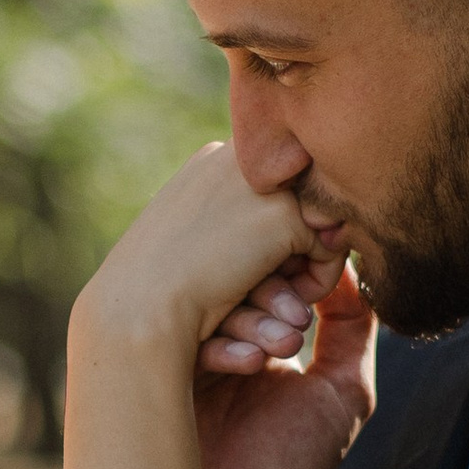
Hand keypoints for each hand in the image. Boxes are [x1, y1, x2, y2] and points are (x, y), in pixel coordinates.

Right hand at [77, 142, 322, 356]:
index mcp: (214, 160)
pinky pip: (329, 249)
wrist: (139, 308)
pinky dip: (317, 281)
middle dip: (300, 244)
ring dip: (307, 266)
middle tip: (287, 287)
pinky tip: (286, 310)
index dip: (274, 231)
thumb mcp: (189, 241)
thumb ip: (232, 224)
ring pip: (318, 222)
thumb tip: (293, 232)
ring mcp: (261, 184)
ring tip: (290, 305)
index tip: (260, 271)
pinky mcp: (282, 216)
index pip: (274, 186)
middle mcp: (238, 158)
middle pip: (301, 196)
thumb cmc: (155, 290)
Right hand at [193, 252, 376, 468]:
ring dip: (250, 318)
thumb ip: (352, 328)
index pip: (271, 275)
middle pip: (238, 280)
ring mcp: (186, 356)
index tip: (312, 296)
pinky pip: (182, 335)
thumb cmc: (291, 468)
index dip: (293, 276)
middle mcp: (221, 340)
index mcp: (260, 337)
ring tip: (277, 349)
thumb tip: (347, 267)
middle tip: (294, 328)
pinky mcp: (157, 374)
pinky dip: (220, 341)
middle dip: (271, 293)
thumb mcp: (343, 392)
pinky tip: (246, 364)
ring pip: (212, 303)